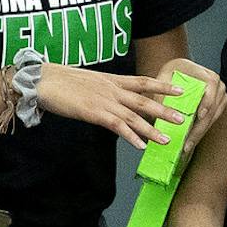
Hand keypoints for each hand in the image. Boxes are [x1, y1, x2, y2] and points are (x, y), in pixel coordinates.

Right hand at [36, 63, 184, 149]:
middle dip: (165, 110)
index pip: (143, 82)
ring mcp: (104, 101)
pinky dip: (130, 136)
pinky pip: (117, 126)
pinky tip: (140, 146)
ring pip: (134, 116)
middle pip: (144, 100)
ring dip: (152, 129)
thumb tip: (110, 98)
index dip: (162, 86)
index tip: (180, 90)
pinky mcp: (93, 113)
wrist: (42, 80)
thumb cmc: (60, 81)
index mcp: (111, 80)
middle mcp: (112, 89)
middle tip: (184, 119)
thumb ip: (102, 90)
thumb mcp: (87, 82)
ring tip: (167, 140)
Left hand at [157, 58, 226, 149]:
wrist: (177, 72)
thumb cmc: (169, 75)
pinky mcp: (219, 104)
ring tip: (187, 146)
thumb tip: (157, 112)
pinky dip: (202, 130)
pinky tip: (191, 141)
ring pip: (214, 115)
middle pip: (213, 105)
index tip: (200, 115)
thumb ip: (162, 93)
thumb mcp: (162, 80)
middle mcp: (216, 82)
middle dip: (200, 126)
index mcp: (203, 72)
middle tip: (187, 143)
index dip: (207, 100)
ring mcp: (220, 93)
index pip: (210, 84)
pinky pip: (213, 119)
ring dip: (201, 132)